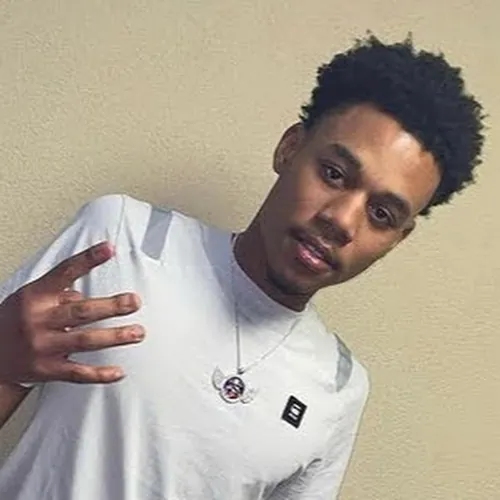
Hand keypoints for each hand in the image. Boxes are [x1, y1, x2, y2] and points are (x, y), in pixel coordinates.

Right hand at [0, 242, 143, 383]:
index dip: (88, 259)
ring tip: (138, 332)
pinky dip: (99, 374)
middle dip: (111, 306)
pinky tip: (119, 372)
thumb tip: (90, 293)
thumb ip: (61, 293)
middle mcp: (38, 320)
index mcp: (36, 296)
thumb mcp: (31, 297)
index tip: (109, 249)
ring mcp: (42, 346)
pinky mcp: (46, 370)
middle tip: (134, 301)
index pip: (65, 272)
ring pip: (84, 340)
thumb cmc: (16, 320)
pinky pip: (77, 373)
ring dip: (115, 337)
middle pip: (81, 311)